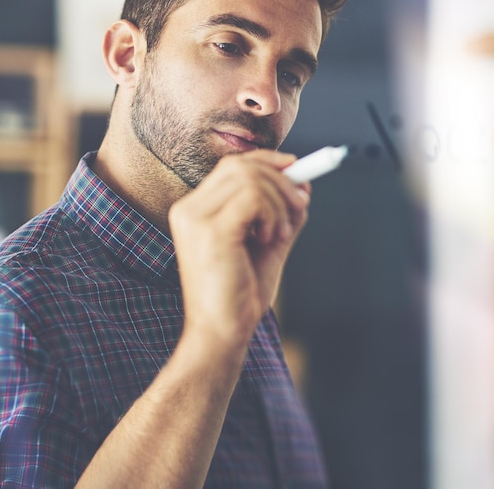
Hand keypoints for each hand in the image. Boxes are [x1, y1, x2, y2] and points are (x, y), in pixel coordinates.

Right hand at [169, 150, 310, 353]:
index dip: (265, 161)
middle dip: (280, 179)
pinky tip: (270, 239)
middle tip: (301, 204)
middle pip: (239, 165)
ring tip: (282, 232)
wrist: (221, 333)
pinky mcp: (211, 231)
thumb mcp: (268, 243)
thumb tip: (304, 185)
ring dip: (279, 201)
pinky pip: (253, 198)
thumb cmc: (241, 293)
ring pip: (249, 178)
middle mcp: (189, 209)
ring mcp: (195, 218)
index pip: (231, 166)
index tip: (294, 168)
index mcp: (195, 210)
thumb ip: (281, 213)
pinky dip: (273, 214)